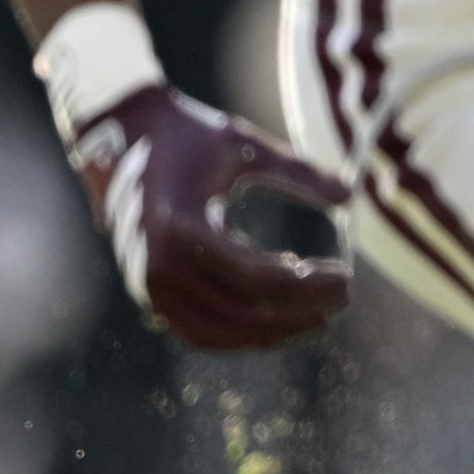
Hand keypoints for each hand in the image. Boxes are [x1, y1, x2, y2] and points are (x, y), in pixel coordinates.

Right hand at [64, 84, 353, 349]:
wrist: (120, 141)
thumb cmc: (189, 138)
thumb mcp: (244, 146)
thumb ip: (298, 172)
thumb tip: (353, 194)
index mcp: (181, 228)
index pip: (256, 277)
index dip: (307, 285)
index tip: (348, 278)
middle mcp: (160, 266)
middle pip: (243, 311)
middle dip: (300, 312)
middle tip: (344, 298)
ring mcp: (150, 286)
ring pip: (219, 332)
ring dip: (272, 333)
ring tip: (317, 319)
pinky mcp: (150, 294)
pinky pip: (198, 331)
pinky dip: (239, 335)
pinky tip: (278, 322)